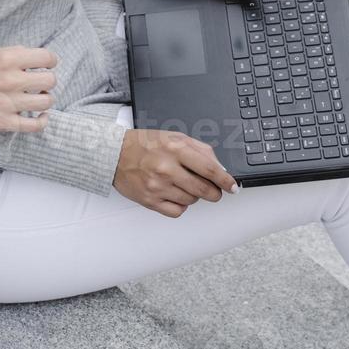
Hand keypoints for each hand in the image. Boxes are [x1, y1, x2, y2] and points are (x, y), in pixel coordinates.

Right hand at [0, 46, 57, 132]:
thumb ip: (13, 53)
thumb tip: (36, 57)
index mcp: (8, 59)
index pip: (47, 57)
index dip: (51, 61)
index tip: (48, 65)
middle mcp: (11, 80)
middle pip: (50, 80)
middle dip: (48, 80)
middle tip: (40, 82)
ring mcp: (9, 103)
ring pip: (47, 101)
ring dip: (45, 98)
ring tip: (38, 97)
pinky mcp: (5, 122)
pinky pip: (36, 125)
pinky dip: (43, 120)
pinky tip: (41, 115)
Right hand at [113, 128, 237, 216]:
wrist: (114, 154)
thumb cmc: (145, 144)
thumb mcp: (174, 137)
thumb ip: (200, 151)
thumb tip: (220, 168)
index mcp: (175, 149)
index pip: (210, 170)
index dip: (226, 181)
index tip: (233, 187)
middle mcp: (167, 168)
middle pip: (204, 190)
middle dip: (214, 193)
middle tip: (214, 191)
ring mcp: (157, 186)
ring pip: (192, 201)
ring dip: (194, 196)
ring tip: (183, 185)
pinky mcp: (149, 201)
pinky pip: (177, 211)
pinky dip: (180, 206)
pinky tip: (175, 195)